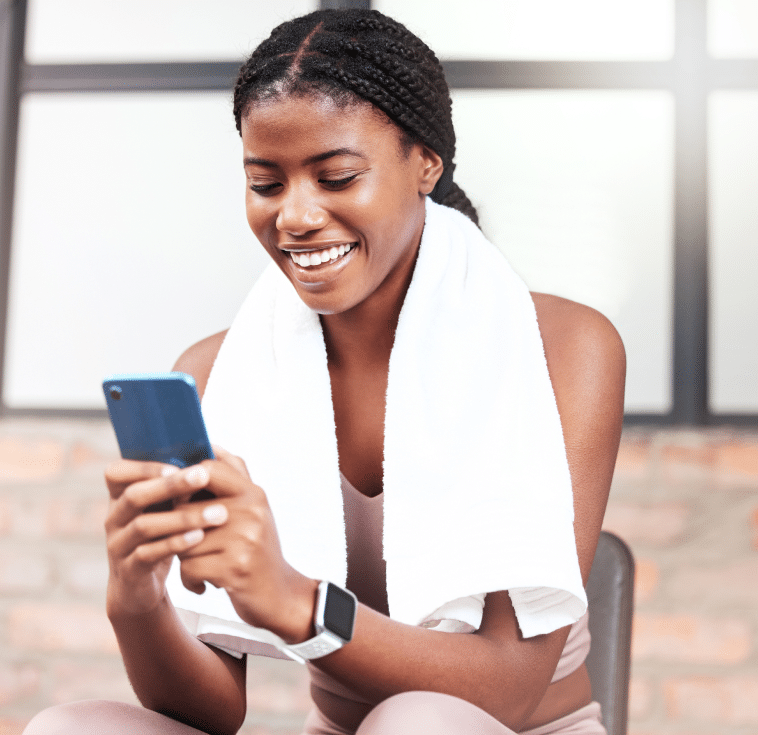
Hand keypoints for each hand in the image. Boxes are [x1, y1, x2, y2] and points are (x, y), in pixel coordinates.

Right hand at [103, 459, 230, 618]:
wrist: (139, 587)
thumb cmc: (158, 535)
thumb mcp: (163, 508)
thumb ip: (176, 484)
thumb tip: (211, 450)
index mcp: (120, 496)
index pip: (116, 473)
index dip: (143, 467)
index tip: (176, 464)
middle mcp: (114, 517)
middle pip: (134, 496)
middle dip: (170, 485)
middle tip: (203, 475)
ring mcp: (118, 544)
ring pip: (144, 526)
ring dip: (183, 517)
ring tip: (217, 513)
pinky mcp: (129, 570)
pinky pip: (148, 554)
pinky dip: (175, 543)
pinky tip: (200, 537)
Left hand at [175, 446, 317, 643]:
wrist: (281, 595)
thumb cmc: (258, 549)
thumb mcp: (253, 509)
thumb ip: (233, 479)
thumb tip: (208, 445)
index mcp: (253, 492)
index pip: (208, 468)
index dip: (183, 480)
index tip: (176, 496)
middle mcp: (251, 510)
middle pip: (187, 507)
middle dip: (178, 527)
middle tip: (186, 539)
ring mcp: (245, 539)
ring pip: (184, 541)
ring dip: (185, 557)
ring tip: (201, 564)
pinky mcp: (235, 568)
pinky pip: (189, 568)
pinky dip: (190, 579)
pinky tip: (204, 583)